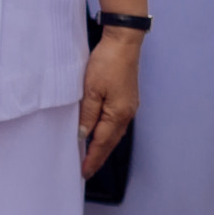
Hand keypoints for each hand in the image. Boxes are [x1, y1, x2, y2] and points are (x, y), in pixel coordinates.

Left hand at [79, 29, 139, 175]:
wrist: (124, 42)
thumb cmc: (107, 63)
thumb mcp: (91, 89)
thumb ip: (88, 114)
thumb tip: (84, 135)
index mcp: (117, 114)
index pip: (102, 143)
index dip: (92, 158)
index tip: (84, 172)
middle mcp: (127, 113)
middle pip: (111, 142)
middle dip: (99, 157)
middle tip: (88, 171)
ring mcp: (130, 106)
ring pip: (115, 133)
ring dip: (104, 146)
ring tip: (93, 157)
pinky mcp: (128, 99)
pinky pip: (118, 123)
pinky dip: (109, 134)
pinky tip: (102, 134)